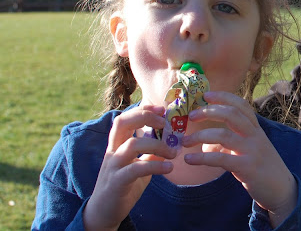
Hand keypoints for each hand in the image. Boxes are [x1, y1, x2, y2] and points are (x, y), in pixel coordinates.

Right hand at [83, 105, 176, 230]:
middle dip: (144, 117)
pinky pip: (136, 169)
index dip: (142, 110)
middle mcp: (113, 151)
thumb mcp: (140, 167)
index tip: (161, 108)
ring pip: (132, 145)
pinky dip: (155, 166)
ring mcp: (113, 165)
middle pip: (122, 123)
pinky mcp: (117, 182)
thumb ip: (151, 155)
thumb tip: (171, 143)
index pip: (125, 118)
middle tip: (165, 122)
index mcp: (117, 145)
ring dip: (158, 145)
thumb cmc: (123, 186)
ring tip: (174, 152)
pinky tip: (169, 168)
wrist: (104, 213)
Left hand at [182, 91, 296, 227]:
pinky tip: (189, 159)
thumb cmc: (262, 167)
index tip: (206, 95)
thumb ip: (230, 142)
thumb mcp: (250, 149)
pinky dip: (202, 158)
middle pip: (231, 114)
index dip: (224, 97)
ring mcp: (252, 150)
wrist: (281, 189)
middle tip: (192, 116)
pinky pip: (221, 159)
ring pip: (224, 136)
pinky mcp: (247, 167)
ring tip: (185, 141)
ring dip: (200, 136)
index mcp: (256, 128)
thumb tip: (206, 143)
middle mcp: (255, 135)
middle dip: (209, 111)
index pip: (241, 105)